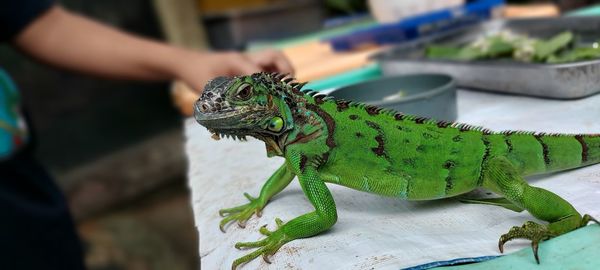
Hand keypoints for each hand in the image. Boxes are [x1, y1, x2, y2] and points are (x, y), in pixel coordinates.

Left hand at [175, 49, 293, 93]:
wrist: (187, 63)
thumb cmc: (195, 74)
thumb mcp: (206, 89)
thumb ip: (223, 102)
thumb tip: (242, 120)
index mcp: (237, 61)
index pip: (260, 73)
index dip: (269, 87)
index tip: (275, 104)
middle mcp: (245, 59)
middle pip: (276, 57)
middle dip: (287, 72)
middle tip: (289, 91)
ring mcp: (247, 62)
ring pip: (274, 62)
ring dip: (283, 75)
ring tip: (285, 94)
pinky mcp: (246, 68)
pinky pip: (267, 70)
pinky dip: (274, 80)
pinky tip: (273, 96)